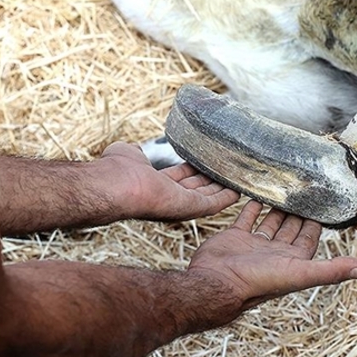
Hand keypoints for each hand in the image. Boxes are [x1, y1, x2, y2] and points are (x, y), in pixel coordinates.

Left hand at [97, 142, 239, 221]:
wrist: (115, 184)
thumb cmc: (116, 170)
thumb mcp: (128, 154)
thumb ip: (135, 152)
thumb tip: (134, 149)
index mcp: (156, 185)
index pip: (180, 177)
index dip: (194, 169)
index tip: (207, 161)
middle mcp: (170, 197)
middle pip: (197, 188)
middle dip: (213, 179)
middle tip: (229, 167)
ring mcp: (181, 204)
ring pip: (209, 196)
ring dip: (224, 188)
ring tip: (241, 177)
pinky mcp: (191, 208)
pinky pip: (214, 203)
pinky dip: (227, 198)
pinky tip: (240, 190)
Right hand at [185, 201, 356, 324]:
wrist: (216, 283)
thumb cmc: (258, 282)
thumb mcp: (300, 273)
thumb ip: (331, 270)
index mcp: (293, 261)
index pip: (310, 238)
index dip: (317, 223)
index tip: (325, 204)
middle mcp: (275, 253)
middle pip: (292, 228)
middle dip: (299, 212)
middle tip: (306, 190)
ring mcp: (254, 245)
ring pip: (271, 222)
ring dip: (279, 208)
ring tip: (286, 188)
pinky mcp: (235, 236)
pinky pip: (247, 217)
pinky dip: (252, 206)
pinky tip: (257, 193)